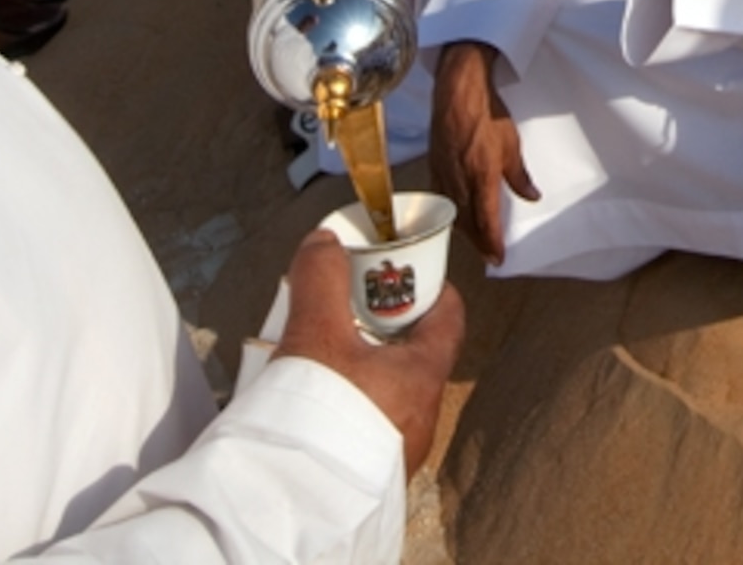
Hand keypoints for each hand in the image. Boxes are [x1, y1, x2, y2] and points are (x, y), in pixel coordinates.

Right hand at [275, 230, 465, 473]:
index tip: (401, 269)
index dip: (429, 286)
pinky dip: (347, 401)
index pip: (449, 318)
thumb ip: (322, 279)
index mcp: (423, 376)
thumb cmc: (318, 414)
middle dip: (380, 325)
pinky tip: (312, 400)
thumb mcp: (315, 333)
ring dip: (360, 365)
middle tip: (345, 309)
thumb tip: (326, 240)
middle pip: (413, 353)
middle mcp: (421, 416)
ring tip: (320, 353)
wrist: (293, 501)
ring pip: (387, 389)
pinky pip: (367, 423)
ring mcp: (397, 449)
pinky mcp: (369, 471)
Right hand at [429, 40, 540, 263]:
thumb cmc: (488, 114)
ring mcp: (444, 174)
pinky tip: (454, 214)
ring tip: (475, 240)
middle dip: (479, 242)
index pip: (486, 219)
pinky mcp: (434, 165)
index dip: (492, 242)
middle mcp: (460, 180)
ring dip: (464, 229)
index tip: (498, 258)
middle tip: (489, 255)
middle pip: (468, 222)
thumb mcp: (512, 145)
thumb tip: (531, 197)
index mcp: (481, 176)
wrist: (459, 92)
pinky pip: (441, 196)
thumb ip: (520, 176)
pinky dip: (449, 211)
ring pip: (453, 211)